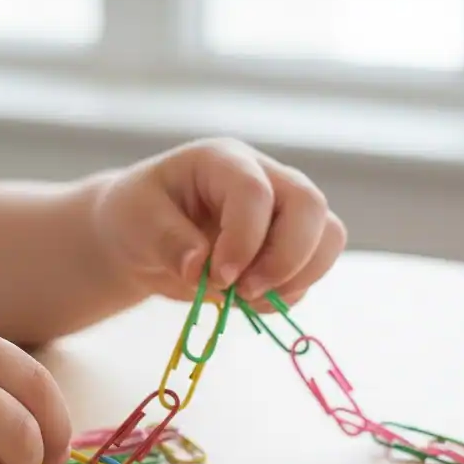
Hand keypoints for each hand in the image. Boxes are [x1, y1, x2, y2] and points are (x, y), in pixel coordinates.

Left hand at [94, 137, 346, 311]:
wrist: (143, 239)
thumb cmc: (137, 217)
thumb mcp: (136, 222)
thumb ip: (167, 240)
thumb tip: (200, 267)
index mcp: (224, 162)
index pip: (256, 192)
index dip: (245, 239)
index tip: (218, 277)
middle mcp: (265, 179)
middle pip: (310, 207)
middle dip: (285, 259)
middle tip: (244, 292)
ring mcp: (282, 213)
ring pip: (327, 237)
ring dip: (296, 278)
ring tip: (247, 299)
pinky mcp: (287, 247)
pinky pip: (311, 272)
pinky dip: (287, 295)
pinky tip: (247, 302)